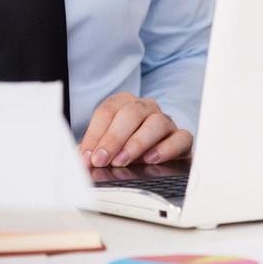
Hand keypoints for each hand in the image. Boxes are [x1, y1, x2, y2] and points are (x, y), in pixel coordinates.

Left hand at [78, 92, 192, 167]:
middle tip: (101, 159)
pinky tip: (151, 159)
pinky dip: (166, 149)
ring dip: (136, 143)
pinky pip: (180, 138)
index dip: (95, 134)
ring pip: (155, 123)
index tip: (87, 156)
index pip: (107, 112)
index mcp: (123, 103)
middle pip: (130, 114)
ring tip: (122, 161)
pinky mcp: (181, 137)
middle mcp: (145, 107)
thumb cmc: (125, 144)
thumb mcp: (106, 144)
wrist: (156, 149)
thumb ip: (93, 149)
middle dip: (113, 138)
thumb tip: (81, 161)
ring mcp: (165, 120)